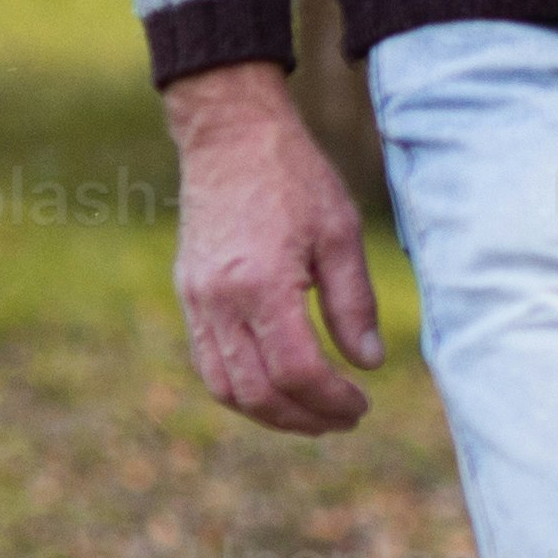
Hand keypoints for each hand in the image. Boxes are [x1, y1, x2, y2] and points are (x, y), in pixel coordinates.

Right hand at [165, 63, 387, 434]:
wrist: (231, 138)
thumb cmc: (294, 179)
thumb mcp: (341, 233)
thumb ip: (354, 303)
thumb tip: (369, 362)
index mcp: (260, 286)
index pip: (296, 371)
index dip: (332, 399)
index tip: (362, 403)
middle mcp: (219, 302)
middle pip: (256, 393)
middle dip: (304, 418)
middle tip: (344, 419)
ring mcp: (196, 302)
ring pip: (225, 387)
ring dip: (270, 414)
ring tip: (314, 414)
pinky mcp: (188, 296)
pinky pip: (208, 362)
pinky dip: (242, 388)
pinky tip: (277, 387)